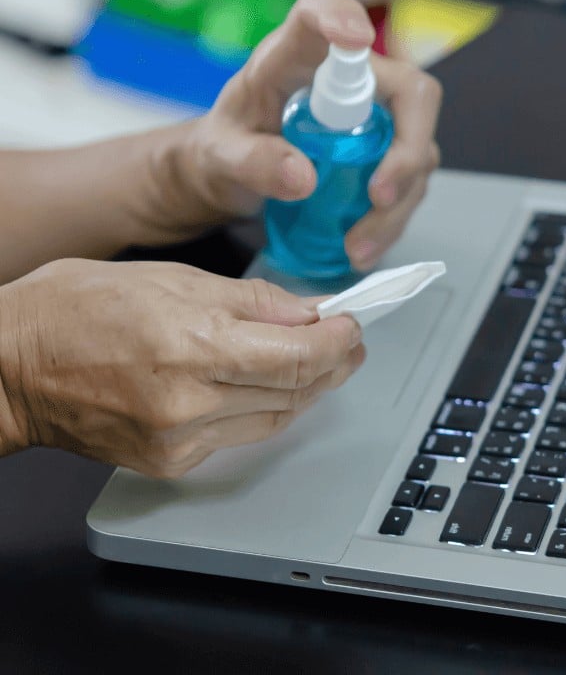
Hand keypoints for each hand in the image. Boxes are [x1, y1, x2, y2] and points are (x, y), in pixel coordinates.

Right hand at [0, 259, 363, 476]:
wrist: (13, 366)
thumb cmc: (80, 308)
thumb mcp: (177, 278)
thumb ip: (255, 302)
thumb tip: (311, 313)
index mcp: (196, 346)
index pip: (302, 356)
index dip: (341, 342)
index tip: (354, 325)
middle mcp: (193, 401)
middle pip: (297, 390)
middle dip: (335, 364)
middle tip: (350, 343)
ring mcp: (182, 439)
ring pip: (277, 417)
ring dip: (307, 389)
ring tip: (321, 362)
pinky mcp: (172, 462)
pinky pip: (241, 435)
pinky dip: (266, 408)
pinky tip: (271, 387)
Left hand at [153, 0, 441, 270]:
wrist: (230, 174)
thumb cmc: (225, 147)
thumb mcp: (222, 156)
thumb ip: (254, 162)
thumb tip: (303, 176)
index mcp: (295, 57)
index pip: (324, 11)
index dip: (343, 16)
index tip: (355, 36)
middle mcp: (348, 80)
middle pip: (411, 94)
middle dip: (407, 150)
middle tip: (378, 196)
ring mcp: (375, 118)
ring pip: (418, 151)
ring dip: (397, 205)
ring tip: (357, 246)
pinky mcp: (386, 153)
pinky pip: (409, 184)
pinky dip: (391, 221)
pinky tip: (362, 247)